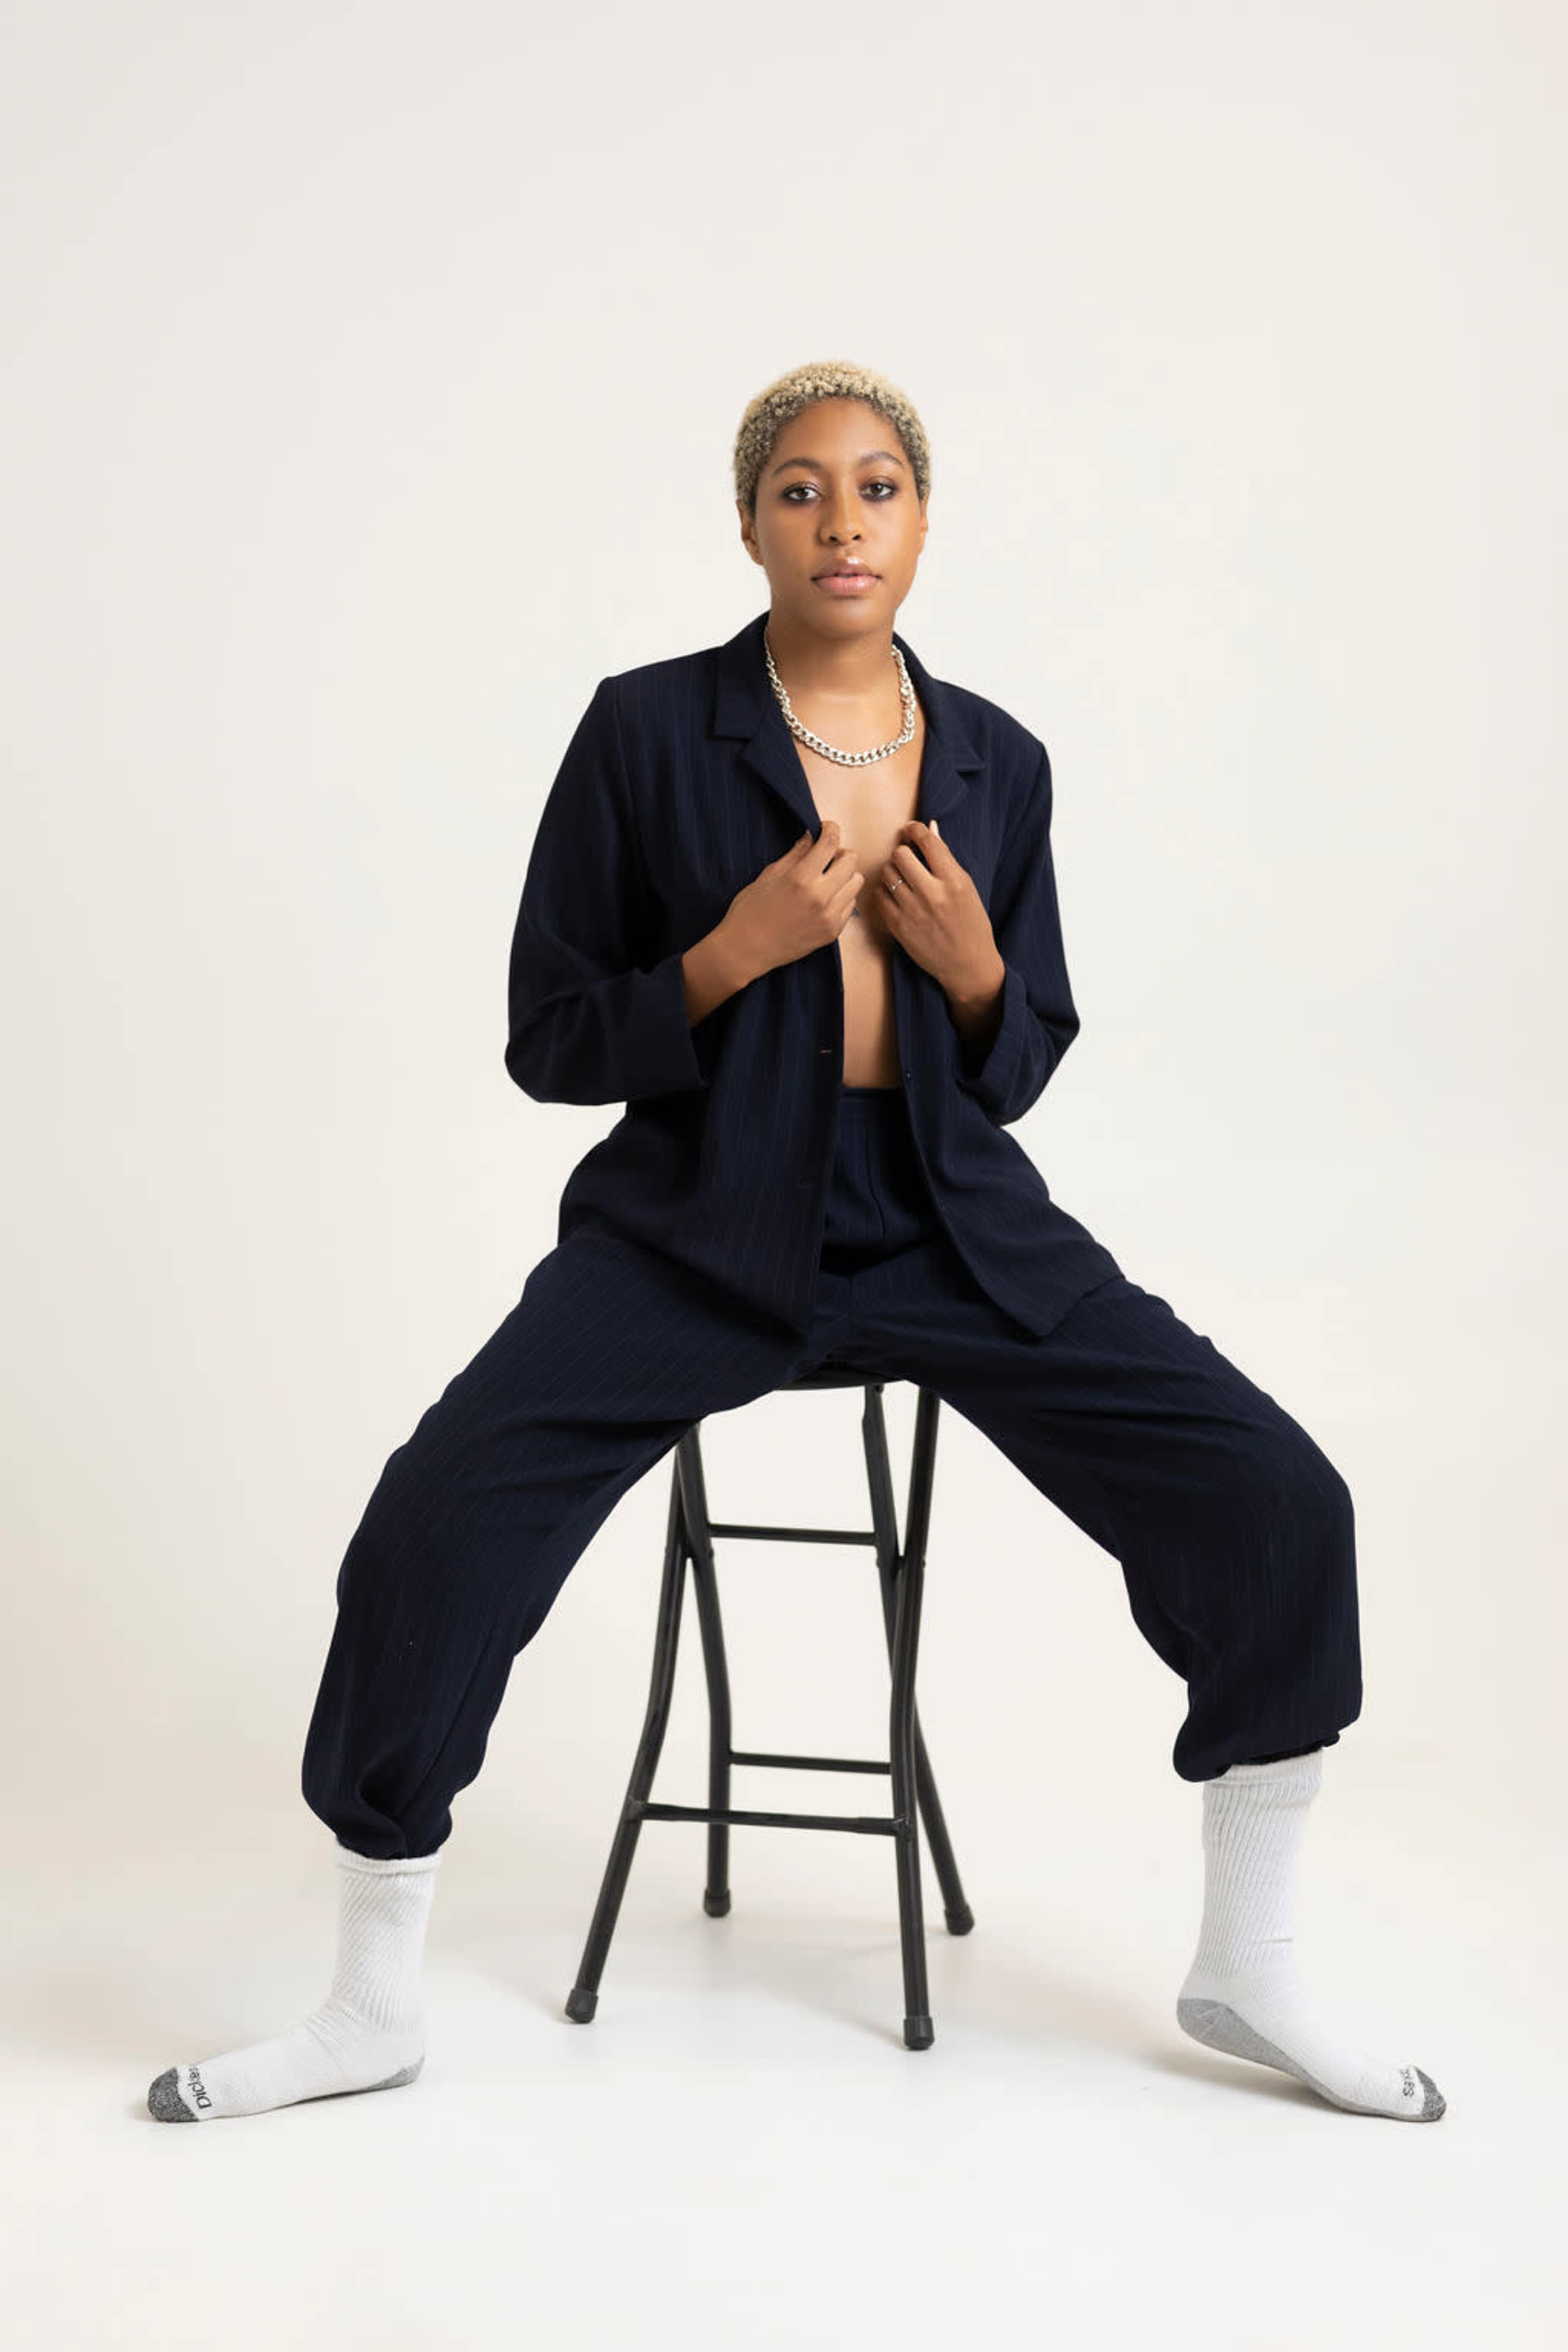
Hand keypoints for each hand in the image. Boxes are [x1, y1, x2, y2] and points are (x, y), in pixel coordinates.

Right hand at [720, 818, 864, 977]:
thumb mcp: (768, 875)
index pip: (831, 843)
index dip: (831, 829)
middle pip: (852, 860)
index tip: (827, 828)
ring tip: (826, 879)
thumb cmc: (749, 911)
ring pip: (856, 882)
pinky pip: (850, 906)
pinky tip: (824, 899)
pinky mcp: (832, 933)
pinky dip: (841, 897)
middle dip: (840, 853)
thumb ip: (795, 854)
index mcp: (801, 879)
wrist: (745, 950)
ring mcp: (829, 917)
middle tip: (825, 857)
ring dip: (844, 875)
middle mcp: (820, 897)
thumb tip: (811, 836)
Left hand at [877, 818, 1002, 1000]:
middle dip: (902, 852)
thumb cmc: (970, 923)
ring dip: (892, 870)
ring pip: (887, 873)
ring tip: (902, 877)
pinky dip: (884, 890)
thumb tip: (930, 829)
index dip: (915, 829)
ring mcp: (913, 911)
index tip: (911, 830)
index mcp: (955, 881)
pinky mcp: (898, 926)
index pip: (928, 842)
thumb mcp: (966, 888)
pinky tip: (894, 894)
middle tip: (907, 858)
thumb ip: (946, 859)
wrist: (967, 964)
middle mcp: (933, 894)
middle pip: (901, 854)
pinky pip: (879, 895)